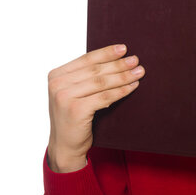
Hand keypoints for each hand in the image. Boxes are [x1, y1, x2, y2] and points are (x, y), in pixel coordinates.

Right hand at [47, 44, 144, 172]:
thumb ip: (85, 77)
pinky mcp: (75, 110)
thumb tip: (117, 58)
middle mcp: (57, 84)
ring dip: (123, 76)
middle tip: (136, 60)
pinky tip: (132, 86)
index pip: (86, 59)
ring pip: (101, 82)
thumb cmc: (74, 117)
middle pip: (95, 70)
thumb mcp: (74, 93)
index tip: (123, 48)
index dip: (106, 53)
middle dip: (118, 64)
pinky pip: (104, 97)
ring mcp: (64, 97)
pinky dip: (121, 91)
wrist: (65, 146)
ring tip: (139, 72)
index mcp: (56, 75)